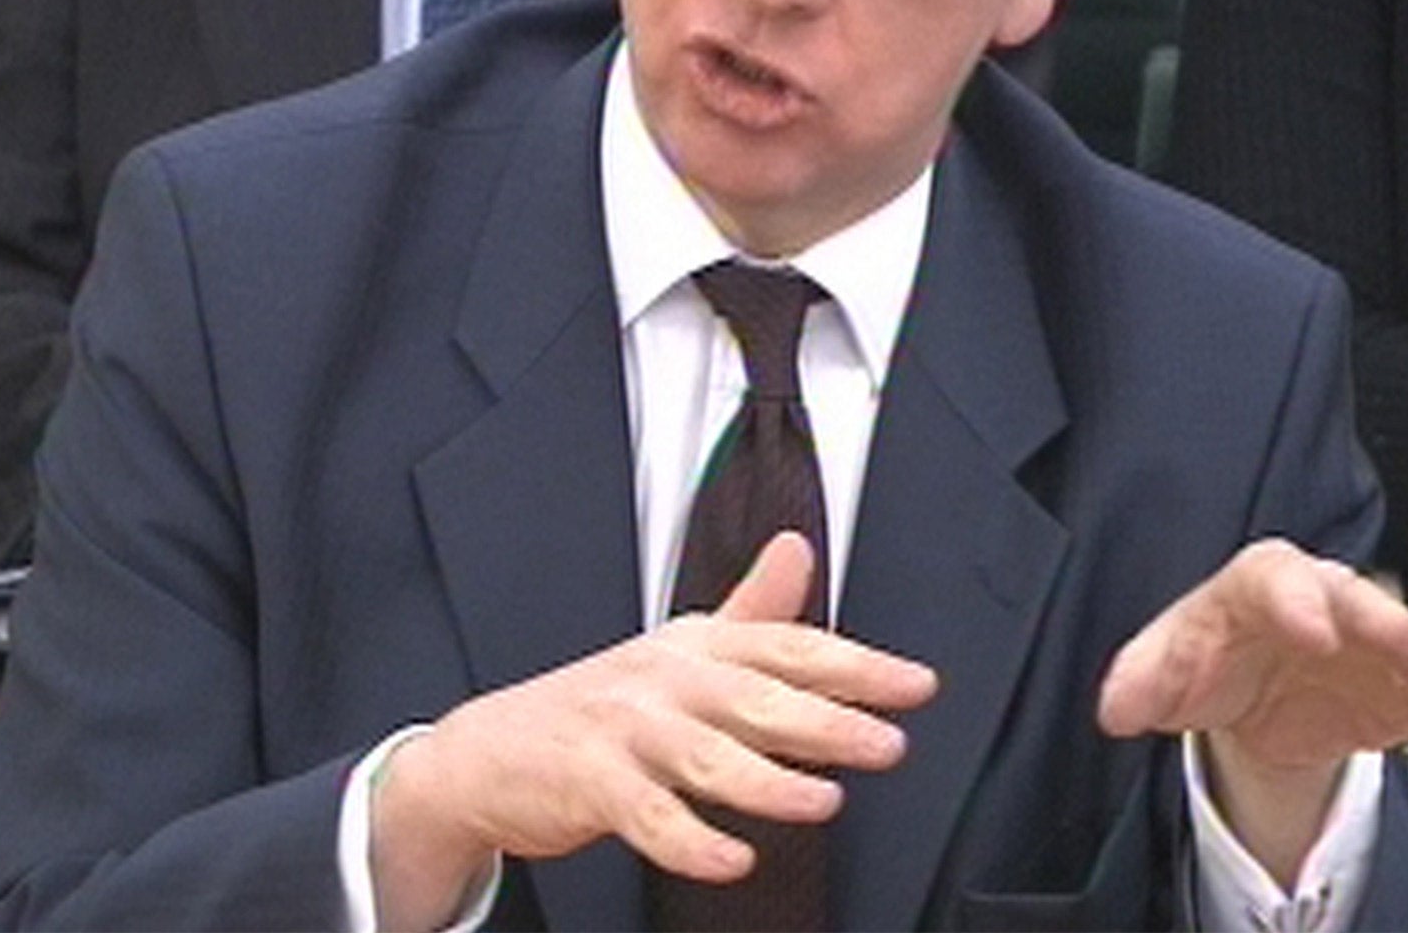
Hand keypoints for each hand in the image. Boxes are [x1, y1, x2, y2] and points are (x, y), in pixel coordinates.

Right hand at [370, 532, 937, 929]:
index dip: (856, 664)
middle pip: (757, 697)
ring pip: (706, 756)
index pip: (788, 646)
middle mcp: (666, 679)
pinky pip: (648, 816)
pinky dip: (691, 840)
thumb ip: (750, 610)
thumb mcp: (679, 648)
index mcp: (696, 645)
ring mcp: (626, 730)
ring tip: (826, 801)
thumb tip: (799, 549)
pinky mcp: (590, 783)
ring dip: (769, 782)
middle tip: (889, 742)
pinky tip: (734, 859)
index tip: (916, 686)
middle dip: (828, 720)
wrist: (491, 750)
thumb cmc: (602, 703)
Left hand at [1096, 539, 1407, 884]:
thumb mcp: (1164, 664)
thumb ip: (1141, 681)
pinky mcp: (1400, 697)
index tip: (1312, 631)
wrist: (1241, 683)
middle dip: (1397, 625)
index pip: (1279, 581)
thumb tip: (1115, 707)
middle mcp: (1329, 606)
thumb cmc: (1206, 653)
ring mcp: (1372, 652)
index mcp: (1264, 584)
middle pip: (1366, 606)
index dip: (1298, 603)